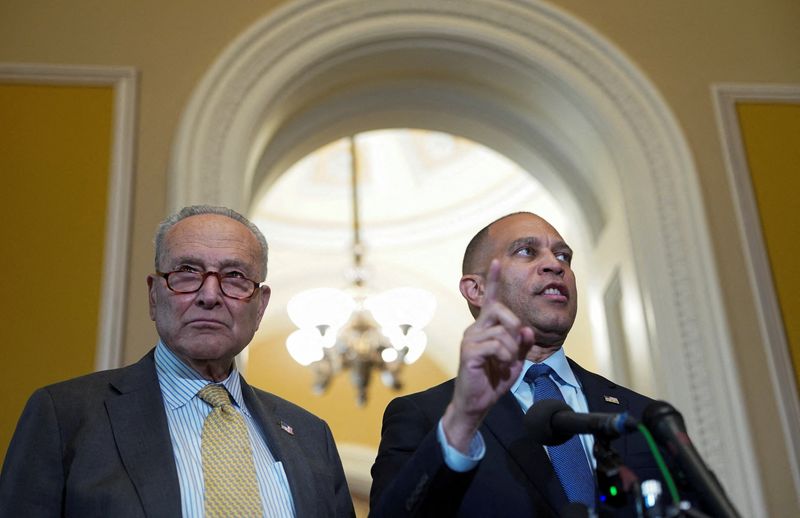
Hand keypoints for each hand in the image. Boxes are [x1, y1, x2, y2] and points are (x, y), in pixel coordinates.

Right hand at [442, 259, 534, 451]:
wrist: (477, 403)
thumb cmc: (493, 380)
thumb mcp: (515, 361)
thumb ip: (522, 344)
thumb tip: (526, 330)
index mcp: (485, 328)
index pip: (490, 300)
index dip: (493, 281)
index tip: (497, 261)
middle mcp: (475, 329)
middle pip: (501, 311)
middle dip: (516, 327)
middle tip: (518, 348)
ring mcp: (470, 339)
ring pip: (502, 330)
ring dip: (512, 349)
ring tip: (507, 364)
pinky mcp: (469, 351)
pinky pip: (496, 344)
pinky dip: (506, 355)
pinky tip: (502, 365)